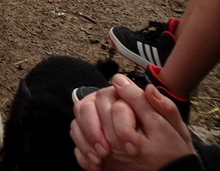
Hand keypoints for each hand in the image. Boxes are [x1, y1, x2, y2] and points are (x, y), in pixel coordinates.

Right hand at [70, 74, 194, 170]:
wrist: (166, 169)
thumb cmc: (169, 147)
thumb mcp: (168, 126)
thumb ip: (155, 103)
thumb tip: (135, 84)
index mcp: (122, 99)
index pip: (105, 98)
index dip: (116, 122)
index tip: (131, 146)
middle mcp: (105, 109)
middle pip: (84, 109)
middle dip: (94, 132)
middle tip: (106, 151)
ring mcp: (96, 126)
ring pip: (76, 124)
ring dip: (84, 143)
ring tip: (99, 159)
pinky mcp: (91, 142)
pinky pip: (76, 143)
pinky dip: (82, 155)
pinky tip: (94, 165)